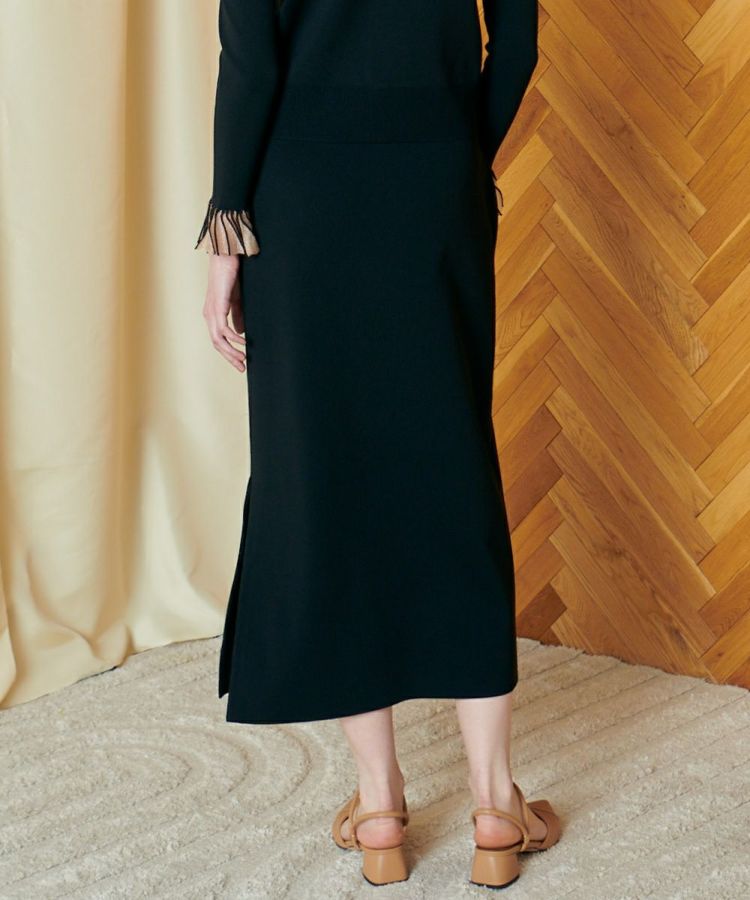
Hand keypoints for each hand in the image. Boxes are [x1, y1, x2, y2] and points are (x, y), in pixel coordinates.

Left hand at [202, 254, 246, 371]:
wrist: (226, 256)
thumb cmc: (230, 275)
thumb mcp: (236, 300)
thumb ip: (237, 316)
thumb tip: (239, 333)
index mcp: (212, 314)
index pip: (218, 340)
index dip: (228, 353)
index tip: (240, 363)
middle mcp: (209, 314)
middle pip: (216, 343)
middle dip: (230, 357)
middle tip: (242, 368)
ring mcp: (211, 311)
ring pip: (218, 339)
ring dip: (231, 351)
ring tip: (243, 359)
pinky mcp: (217, 306)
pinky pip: (223, 328)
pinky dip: (233, 338)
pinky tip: (244, 342)